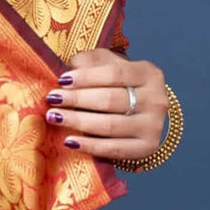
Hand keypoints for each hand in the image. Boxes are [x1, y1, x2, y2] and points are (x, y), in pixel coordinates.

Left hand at [44, 48, 167, 160]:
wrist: (143, 114)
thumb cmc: (120, 85)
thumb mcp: (109, 65)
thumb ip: (91, 61)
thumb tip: (72, 67)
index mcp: (148, 74)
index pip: (115, 73)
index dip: (87, 77)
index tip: (62, 80)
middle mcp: (156, 100)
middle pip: (111, 99)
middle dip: (77, 99)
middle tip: (52, 99)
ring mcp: (154, 126)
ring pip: (110, 125)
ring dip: (78, 122)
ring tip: (55, 117)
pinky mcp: (147, 148)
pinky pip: (114, 149)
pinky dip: (89, 146)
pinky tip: (69, 141)